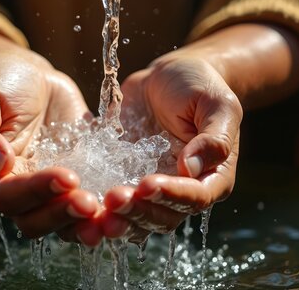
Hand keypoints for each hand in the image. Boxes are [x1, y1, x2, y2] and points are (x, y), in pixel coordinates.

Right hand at [0, 24, 102, 245]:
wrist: (29, 76)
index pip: (6, 197)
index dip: (36, 192)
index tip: (67, 176)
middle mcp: (12, 191)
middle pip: (33, 221)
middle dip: (62, 214)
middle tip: (90, 202)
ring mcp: (44, 191)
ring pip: (61, 223)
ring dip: (84, 224)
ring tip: (110, 216)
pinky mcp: (71, 184)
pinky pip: (84, 207)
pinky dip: (103, 214)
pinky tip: (123, 208)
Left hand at [102, 23, 298, 241]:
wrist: (166, 78)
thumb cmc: (199, 86)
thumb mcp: (217, 103)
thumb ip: (213, 138)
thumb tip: (190, 168)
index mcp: (211, 176)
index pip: (195, 197)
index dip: (171, 196)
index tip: (147, 185)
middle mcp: (183, 190)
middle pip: (164, 216)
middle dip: (139, 212)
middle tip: (114, 199)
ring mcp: (154, 188)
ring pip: (138, 219)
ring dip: (119, 219)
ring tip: (98, 207)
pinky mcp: (127, 180)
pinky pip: (116, 204)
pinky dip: (99, 210)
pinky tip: (82, 201)